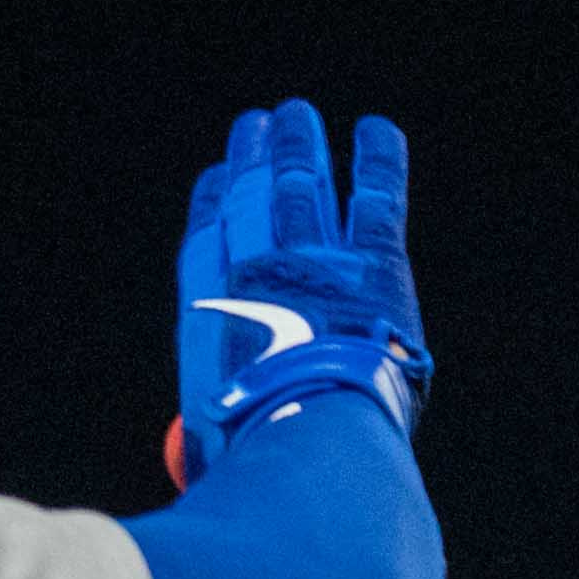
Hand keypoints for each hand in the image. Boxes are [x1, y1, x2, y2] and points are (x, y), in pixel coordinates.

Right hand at [167, 99, 428, 486]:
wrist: (310, 442)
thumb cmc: (256, 464)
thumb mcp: (213, 453)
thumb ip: (210, 442)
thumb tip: (200, 463)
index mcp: (209, 316)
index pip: (207, 243)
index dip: (212, 206)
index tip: (217, 180)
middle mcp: (255, 272)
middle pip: (251, 199)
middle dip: (253, 159)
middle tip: (259, 126)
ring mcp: (314, 259)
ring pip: (305, 184)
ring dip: (300, 144)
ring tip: (297, 115)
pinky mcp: (374, 265)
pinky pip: (377, 197)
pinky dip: (378, 159)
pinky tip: (377, 130)